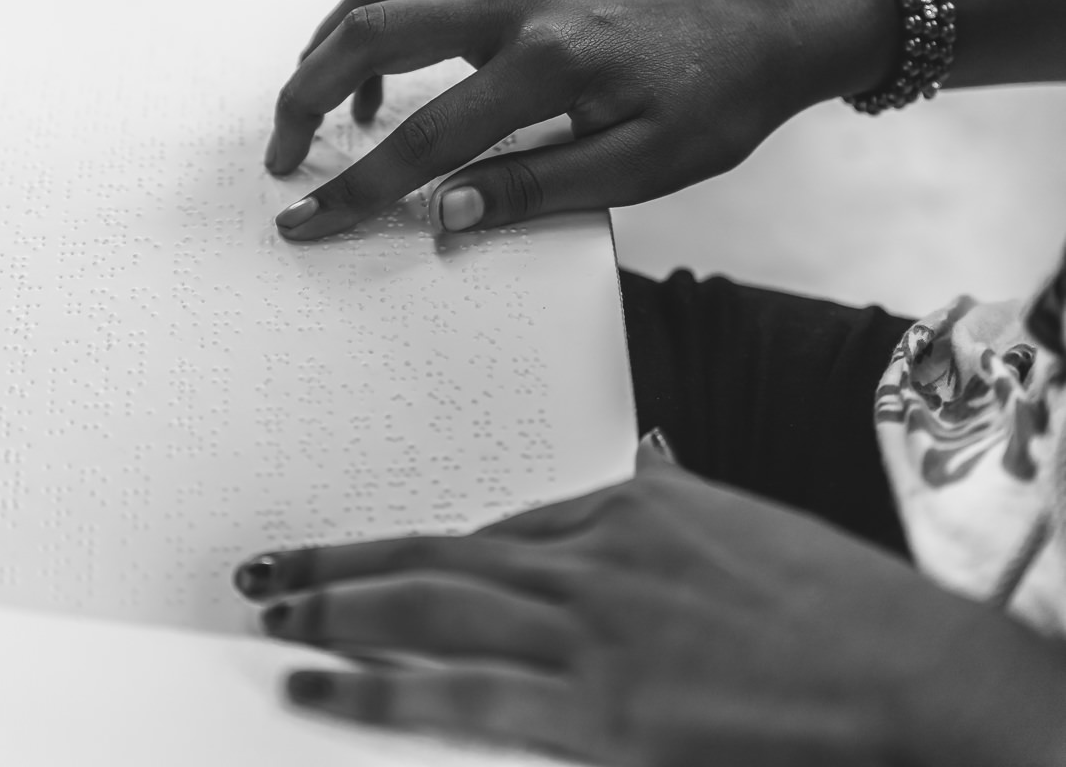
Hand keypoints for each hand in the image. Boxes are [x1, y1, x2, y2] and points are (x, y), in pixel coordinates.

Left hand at [233, 439, 1065, 764]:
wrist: (912, 673)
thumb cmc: (841, 607)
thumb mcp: (744, 527)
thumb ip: (676, 502)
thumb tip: (649, 468)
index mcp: (627, 508)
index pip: (495, 528)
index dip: (418, 550)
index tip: (368, 557)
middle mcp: (590, 559)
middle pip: (436, 556)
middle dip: (341, 562)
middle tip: (264, 564)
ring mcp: (586, 630)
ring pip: (428, 610)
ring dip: (335, 609)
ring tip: (269, 609)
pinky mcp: (597, 708)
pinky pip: (460, 693)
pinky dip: (375, 690)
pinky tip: (317, 686)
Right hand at [265, 0, 894, 239]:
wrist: (762, 22)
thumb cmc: (713, 101)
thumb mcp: (641, 167)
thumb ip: (537, 188)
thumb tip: (442, 215)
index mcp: (546, 66)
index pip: (424, 139)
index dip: (356, 189)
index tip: (304, 224)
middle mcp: (514, 12)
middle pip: (371, 36)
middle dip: (305, 99)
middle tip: (279, 162)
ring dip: (327, 52)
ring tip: (308, 118)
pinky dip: (372, 33)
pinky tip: (379, 89)